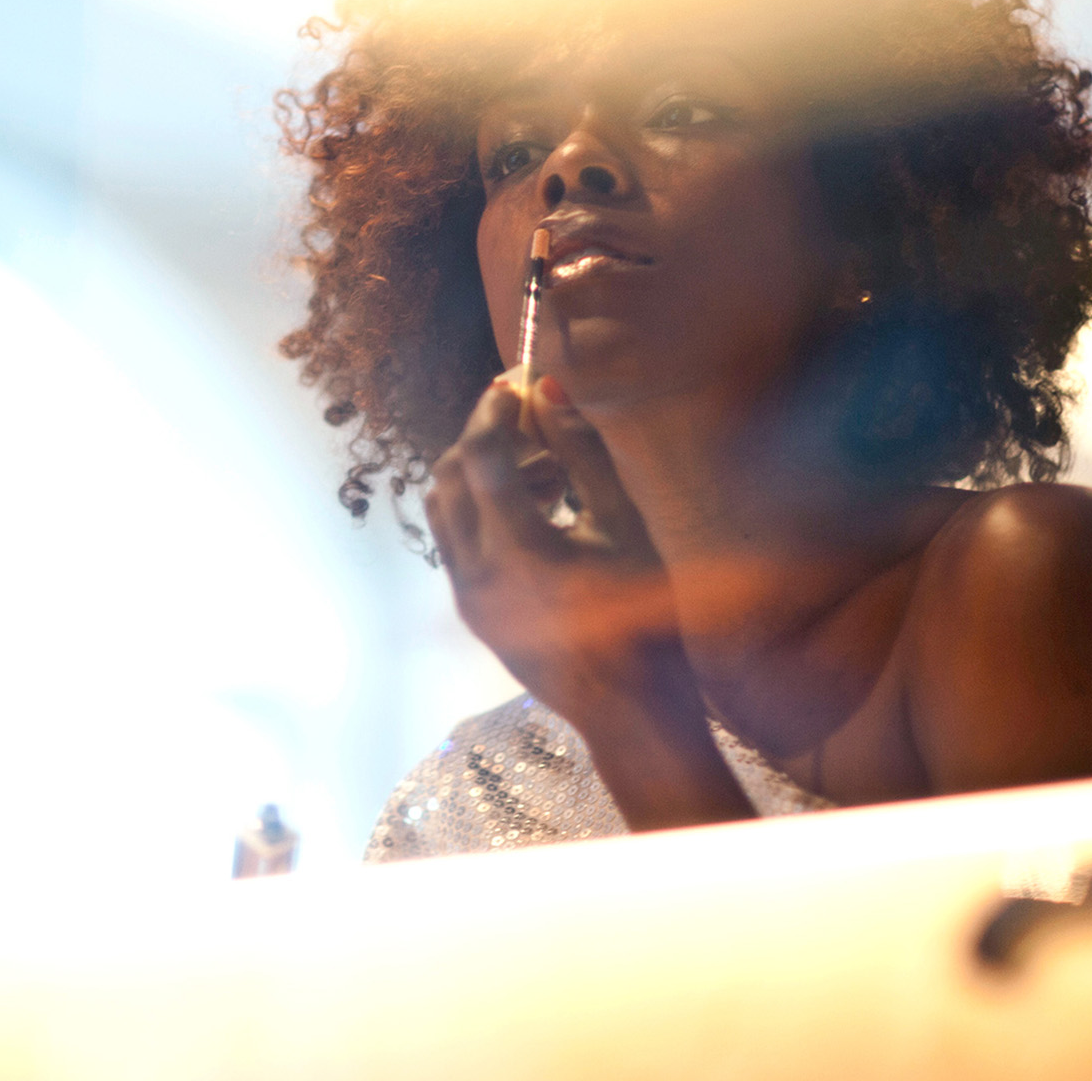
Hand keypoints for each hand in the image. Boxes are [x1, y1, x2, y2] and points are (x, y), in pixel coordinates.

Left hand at [425, 374, 755, 828]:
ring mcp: (468, 597)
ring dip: (479, 473)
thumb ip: (582, 452)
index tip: (513, 382)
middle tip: (526, 416)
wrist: (631, 709)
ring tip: (542, 466)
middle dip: (483, 437)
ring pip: (444, 508)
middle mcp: (477, 575)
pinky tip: (536, 506)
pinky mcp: (471, 612)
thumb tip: (548, 389)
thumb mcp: (623, 522)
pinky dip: (480, 508)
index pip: (482, 457)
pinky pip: (456, 541)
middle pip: (451, 476)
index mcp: (518, 552)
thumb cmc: (647, 616)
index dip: (493, 411)